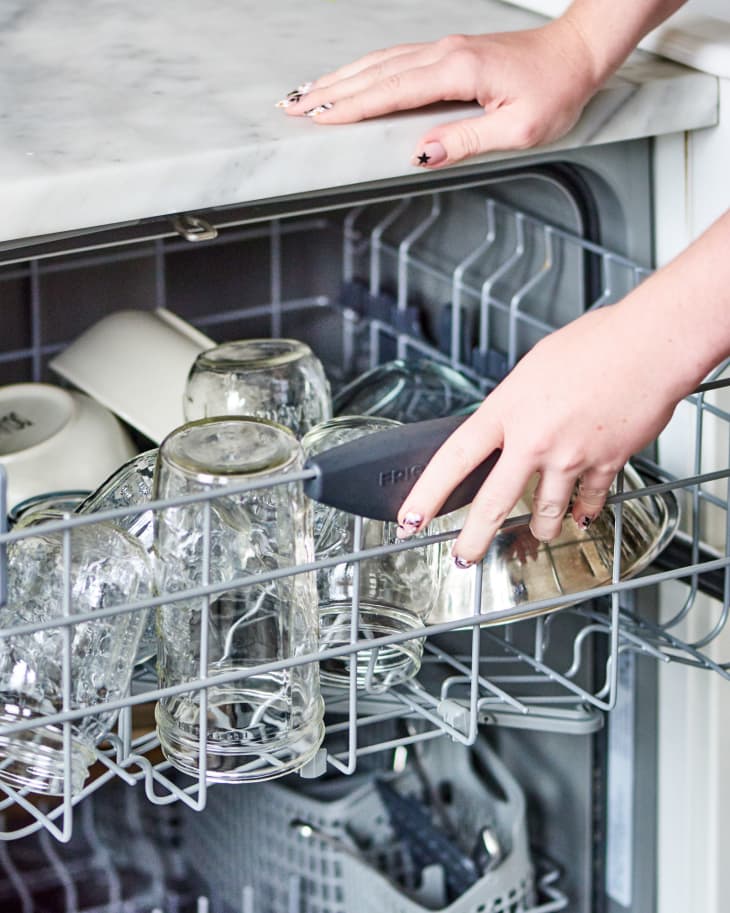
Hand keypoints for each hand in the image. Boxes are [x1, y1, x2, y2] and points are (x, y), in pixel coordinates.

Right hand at [279, 20, 599, 166]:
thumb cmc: (556, 92)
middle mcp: (444, 53)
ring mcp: (444, 48)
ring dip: (341, 78)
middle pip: (374, 72)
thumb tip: (420, 153)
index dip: (351, 106)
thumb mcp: (518, 128)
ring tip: (307, 93)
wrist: (577, 53)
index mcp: (458, 71)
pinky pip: (395, 59)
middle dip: (330, 91)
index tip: (317, 118)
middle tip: (291, 106)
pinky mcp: (448, 51)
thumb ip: (465, 140)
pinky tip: (351, 78)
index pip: (391, 92)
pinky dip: (365, 70)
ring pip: (380, 62)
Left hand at [395, 302, 682, 564]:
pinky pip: (588, 504)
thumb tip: (507, 426)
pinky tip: (579, 516)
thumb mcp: (533, 368)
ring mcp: (569, 457)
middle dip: (473, 540)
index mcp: (506, 409)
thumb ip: (515, 405)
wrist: (651, 344)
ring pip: (545, 514)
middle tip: (462, 559)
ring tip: (536, 534)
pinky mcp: (605, 465)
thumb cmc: (597, 343)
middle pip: (493, 504)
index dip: (428, 494)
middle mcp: (533, 440)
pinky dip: (583, 513)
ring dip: (539, 529)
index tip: (410, 518)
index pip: (454, 459)